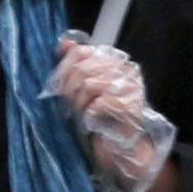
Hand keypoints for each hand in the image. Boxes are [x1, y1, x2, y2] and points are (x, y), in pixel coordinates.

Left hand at [52, 36, 176, 191]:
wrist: (121, 149)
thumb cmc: (102, 119)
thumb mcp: (84, 89)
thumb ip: (76, 64)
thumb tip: (64, 42)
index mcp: (116, 62)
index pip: (82, 52)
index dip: (65, 69)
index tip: (62, 86)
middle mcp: (126, 71)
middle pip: (82, 69)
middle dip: (69, 90)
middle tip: (72, 106)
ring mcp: (130, 87)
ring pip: (87, 84)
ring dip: (78, 104)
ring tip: (84, 115)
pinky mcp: (129, 105)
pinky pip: (96, 103)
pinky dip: (90, 115)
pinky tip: (94, 122)